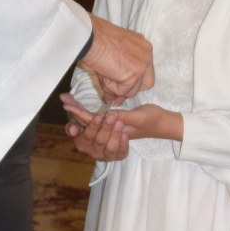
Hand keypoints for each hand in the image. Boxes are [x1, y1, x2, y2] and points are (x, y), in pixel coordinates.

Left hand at [60, 96, 182, 160]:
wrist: (166, 124)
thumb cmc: (154, 119)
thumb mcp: (139, 117)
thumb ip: (123, 117)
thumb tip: (106, 115)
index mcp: (115, 130)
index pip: (94, 122)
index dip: (79, 113)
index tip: (67, 105)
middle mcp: (111, 131)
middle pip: (88, 124)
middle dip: (75, 113)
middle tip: (64, 100)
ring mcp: (113, 128)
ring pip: (91, 124)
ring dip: (79, 114)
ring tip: (68, 103)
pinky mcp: (116, 124)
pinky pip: (98, 121)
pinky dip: (87, 116)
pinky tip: (79, 112)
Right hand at [61, 94, 130, 161]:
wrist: (112, 129)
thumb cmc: (94, 122)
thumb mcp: (83, 114)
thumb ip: (73, 106)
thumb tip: (63, 96)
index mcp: (81, 142)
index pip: (84, 137)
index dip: (91, 128)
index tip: (98, 117)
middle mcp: (92, 151)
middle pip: (98, 141)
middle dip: (105, 128)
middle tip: (111, 116)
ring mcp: (104, 155)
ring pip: (110, 148)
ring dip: (114, 135)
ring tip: (119, 123)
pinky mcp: (117, 156)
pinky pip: (120, 153)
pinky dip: (123, 145)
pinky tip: (125, 135)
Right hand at [78, 16, 153, 103]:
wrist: (89, 37)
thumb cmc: (95, 38)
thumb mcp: (113, 50)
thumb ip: (119, 69)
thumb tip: (115, 91)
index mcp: (142, 45)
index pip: (145, 70)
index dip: (133, 81)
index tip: (121, 85)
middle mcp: (147, 54)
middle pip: (146, 83)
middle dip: (130, 90)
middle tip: (116, 96)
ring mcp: (143, 65)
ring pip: (132, 90)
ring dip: (115, 88)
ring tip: (102, 75)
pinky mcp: (134, 75)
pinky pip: (122, 91)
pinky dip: (110, 87)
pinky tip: (102, 74)